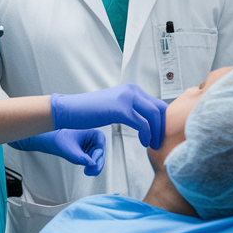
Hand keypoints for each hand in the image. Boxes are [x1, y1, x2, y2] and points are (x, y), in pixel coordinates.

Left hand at [9, 129, 105, 175]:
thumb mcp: (69, 150)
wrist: (51, 141)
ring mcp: (93, 147)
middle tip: (90, 172)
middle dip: (97, 164)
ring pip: (98, 160)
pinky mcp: (90, 153)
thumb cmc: (59, 141)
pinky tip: (87, 171)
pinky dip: (91, 167)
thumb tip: (92, 164)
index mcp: (94, 134)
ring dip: (94, 167)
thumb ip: (80, 157)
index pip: (101, 147)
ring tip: (87, 173)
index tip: (90, 163)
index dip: (97, 156)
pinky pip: (93, 162)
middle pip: (101, 155)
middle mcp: (96, 140)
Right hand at [51, 84, 166, 149]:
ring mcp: (126, 98)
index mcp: (131, 89)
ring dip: (157, 133)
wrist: (69, 110)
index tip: (159, 134)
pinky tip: (143, 142)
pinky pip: (143, 124)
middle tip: (160, 141)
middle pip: (160, 108)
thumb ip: (131, 108)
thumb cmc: (89, 111)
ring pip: (155, 116)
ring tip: (152, 144)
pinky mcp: (120, 109)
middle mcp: (132, 90)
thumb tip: (147, 119)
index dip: (163, 120)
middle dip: (163, 127)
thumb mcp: (115, 106)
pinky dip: (146, 135)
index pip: (158, 103)